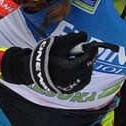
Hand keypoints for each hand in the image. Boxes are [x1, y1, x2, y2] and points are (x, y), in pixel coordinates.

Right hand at [0, 31, 115, 94]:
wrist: (31, 69)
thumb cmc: (44, 55)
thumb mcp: (59, 43)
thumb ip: (74, 38)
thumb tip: (86, 36)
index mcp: (69, 69)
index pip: (87, 60)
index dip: (92, 51)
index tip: (94, 45)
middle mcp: (71, 80)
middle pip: (87, 68)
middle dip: (89, 58)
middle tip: (88, 50)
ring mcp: (69, 87)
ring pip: (86, 76)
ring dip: (87, 67)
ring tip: (83, 58)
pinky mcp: (67, 90)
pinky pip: (81, 83)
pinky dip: (84, 75)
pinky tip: (81, 68)